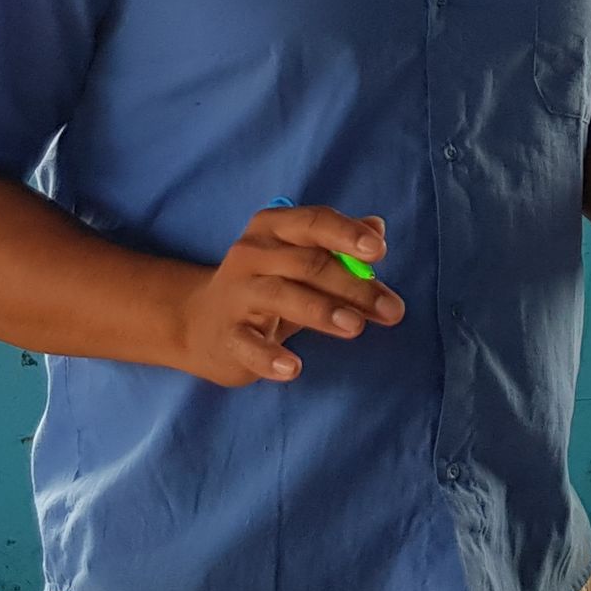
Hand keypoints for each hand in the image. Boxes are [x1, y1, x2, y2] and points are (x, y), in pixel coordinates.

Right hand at [171, 206, 402, 385]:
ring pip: (282, 296)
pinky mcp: (227, 334)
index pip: (314, 223)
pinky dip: (269, 357)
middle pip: (308, 264)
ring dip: (322, 310)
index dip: (347, 234)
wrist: (199, 322)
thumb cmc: (265, 285)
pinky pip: (248, 344)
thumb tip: (377, 228)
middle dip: (353, 286)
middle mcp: (252, 254)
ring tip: (355, 327)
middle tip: (391, 309)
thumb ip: (338, 246)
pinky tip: (293, 368)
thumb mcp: (299, 258)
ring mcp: (236, 294)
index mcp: (273, 228)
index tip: (379, 251)